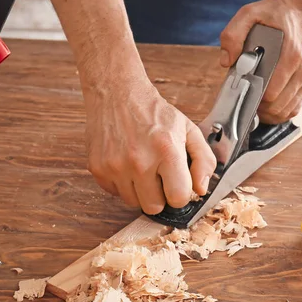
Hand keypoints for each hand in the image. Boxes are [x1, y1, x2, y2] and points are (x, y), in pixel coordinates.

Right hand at [82, 73, 216, 214]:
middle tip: (159, 175)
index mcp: (166, 151)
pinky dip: (122, 184)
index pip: (178, 198)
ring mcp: (116, 167)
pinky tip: (127, 164)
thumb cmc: (154, 112)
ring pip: (133, 202)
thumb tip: (201, 189)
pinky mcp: (98, 169)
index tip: (177, 184)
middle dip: (160, 196)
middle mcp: (139, 162)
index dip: (180, 194)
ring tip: (142, 167)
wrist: (118, 93)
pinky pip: (115, 193)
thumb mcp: (188, 129)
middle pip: (154, 207)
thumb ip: (203, 160)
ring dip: (140, 190)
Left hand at [219, 0, 301, 123]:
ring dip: (269, 112)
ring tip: (255, 102)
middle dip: (259, 106)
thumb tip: (227, 61)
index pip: (271, 93)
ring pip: (287, 110)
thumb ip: (234, 34)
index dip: (253, 97)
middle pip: (277, 106)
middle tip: (246, 96)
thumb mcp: (251, 12)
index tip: (243, 90)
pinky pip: (296, 106)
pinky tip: (269, 105)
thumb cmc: (282, 12)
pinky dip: (281, 111)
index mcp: (291, 55)